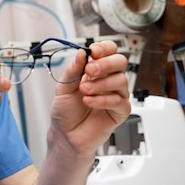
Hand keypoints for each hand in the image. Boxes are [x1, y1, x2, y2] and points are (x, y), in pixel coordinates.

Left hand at [50, 40, 130, 154]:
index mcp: (95, 70)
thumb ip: (73, 70)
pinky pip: (120, 101)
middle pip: (120, 61)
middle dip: (105, 64)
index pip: (109, 51)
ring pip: (122, 80)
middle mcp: (107, 80)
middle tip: (90, 71)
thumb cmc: (65, 112)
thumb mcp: (63, 87)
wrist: (66, 135)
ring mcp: (115, 95)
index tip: (93, 52)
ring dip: (101, 84)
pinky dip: (102, 100)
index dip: (104, 48)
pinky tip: (89, 102)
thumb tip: (81, 53)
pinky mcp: (120, 112)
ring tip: (84, 92)